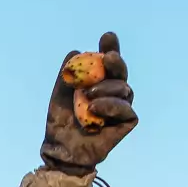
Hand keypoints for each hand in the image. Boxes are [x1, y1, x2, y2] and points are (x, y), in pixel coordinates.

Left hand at [40, 32, 137, 176]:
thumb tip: (76, 51)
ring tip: (88, 96)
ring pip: (124, 89)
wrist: (62, 148)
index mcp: (100, 82)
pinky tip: (95, 108)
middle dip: (116, 62)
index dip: (111, 48)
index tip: (107, 37)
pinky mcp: (127, 122)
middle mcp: (114, 92)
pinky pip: (125, 109)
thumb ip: (68, 74)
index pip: (108, 62)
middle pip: (121, 72)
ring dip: (106, 89)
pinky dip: (110, 106)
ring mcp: (122, 106)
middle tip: (108, 57)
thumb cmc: (61, 122)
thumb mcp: (60, 94)